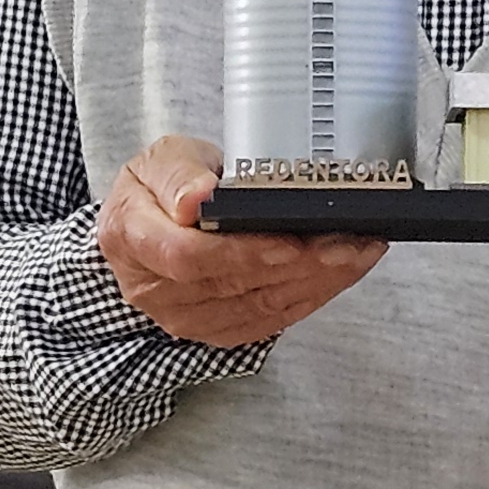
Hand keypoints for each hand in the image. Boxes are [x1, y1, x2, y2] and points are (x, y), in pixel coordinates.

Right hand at [96, 135, 384, 348]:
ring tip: (358, 252)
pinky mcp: (216, 331)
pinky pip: (270, 321)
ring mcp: (185, 317)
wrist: (153, 221)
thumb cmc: (161, 186)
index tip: (289, 242)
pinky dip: (313, 296)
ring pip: (260, 307)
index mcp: (130, 238)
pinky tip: (342, 273)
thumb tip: (196, 200)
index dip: (242, 253)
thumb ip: (177, 174)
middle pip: (234, 285)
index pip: (187, 257)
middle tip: (348, 241)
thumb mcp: (159, 158)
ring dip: (318, 281)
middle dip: (300, 264)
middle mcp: (153, 289)